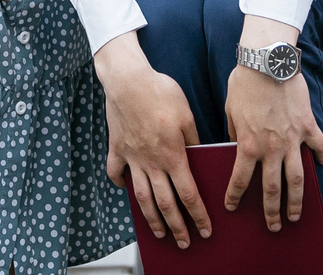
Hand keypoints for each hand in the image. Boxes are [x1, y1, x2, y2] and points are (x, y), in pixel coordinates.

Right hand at [99, 39, 212, 249]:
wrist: (127, 79)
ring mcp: (132, 157)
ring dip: (151, 218)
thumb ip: (194, 139)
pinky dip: (121, 184)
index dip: (198, 216)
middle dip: (177, 227)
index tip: (205, 230)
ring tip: (159, 232)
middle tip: (184, 242)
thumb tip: (200, 155)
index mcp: (172, 155)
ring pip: (142, 197)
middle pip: (165, 203)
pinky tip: (126, 190)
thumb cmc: (160, 91)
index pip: (189, 195)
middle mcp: (152, 162)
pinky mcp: (117, 148)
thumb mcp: (187, 114)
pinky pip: (116, 173)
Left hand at [224, 36, 322, 232]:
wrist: (268, 60)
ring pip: (297, 179)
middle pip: (272, 189)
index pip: (239, 180)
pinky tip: (322, 166)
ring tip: (296, 214)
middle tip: (273, 226)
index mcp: (248, 145)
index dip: (235, 196)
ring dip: (297, 201)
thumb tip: (237, 143)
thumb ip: (235, 131)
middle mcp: (271, 148)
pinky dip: (321, 157)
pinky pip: (318, 146)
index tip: (232, 208)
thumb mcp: (230, 108)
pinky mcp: (308, 126)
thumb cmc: (244, 81)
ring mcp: (293, 139)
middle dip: (271, 211)